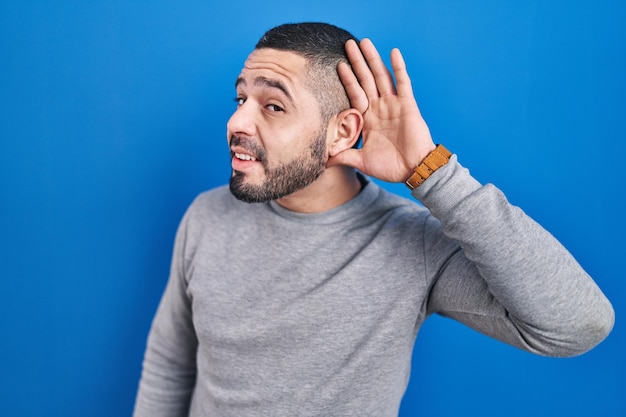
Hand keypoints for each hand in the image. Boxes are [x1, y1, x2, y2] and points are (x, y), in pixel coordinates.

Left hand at [328, 38, 435, 182]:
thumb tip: (321, 161)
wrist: (414, 170)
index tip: (338, 65)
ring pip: (381, 77)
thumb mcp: (361, 161)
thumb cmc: (390, 167)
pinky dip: (399, 67)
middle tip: (348, 44)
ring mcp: (394, 105)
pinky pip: (403, 83)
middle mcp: (379, 108)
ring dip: (373, 59)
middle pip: (365, 80)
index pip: (355, 94)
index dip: (347, 80)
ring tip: (365, 42)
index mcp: (368, 119)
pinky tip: (393, 52)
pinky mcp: (407, 105)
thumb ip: (342, 156)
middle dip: (357, 62)